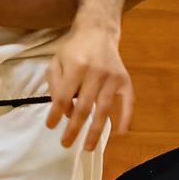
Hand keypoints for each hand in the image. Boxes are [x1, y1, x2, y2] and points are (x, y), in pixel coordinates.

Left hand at [47, 22, 131, 150]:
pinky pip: (127, 101)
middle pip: (84, 107)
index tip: (51, 127)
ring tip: (88, 147)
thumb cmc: (73, 49)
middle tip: (66, 144)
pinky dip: (126, 117)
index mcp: (76, 66)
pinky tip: (120, 132)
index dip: (56, 114)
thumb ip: (56, 86)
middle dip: (74, 129)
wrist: (98, 31)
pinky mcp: (124, 80)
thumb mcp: (56, 61)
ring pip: (104, 109)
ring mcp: (112, 77)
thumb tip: (65, 113)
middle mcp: (96, 72)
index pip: (64, 97)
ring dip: (95, 131)